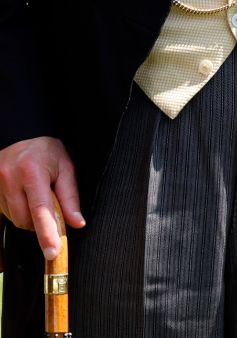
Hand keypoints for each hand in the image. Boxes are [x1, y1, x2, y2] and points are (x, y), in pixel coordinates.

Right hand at [0, 137, 84, 268]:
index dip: (47, 233)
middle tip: (52, 208)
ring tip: (37, 196)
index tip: (52, 252)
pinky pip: (5, 213)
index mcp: (32, 172)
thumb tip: (77, 223)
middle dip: (39, 222)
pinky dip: (18, 211)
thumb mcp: (65, 167)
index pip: (40, 210)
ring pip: (14, 219)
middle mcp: (10, 179)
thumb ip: (70, 197)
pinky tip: (25, 198)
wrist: (22, 135)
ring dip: (28, 217)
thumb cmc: (47, 151)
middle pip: (24, 220)